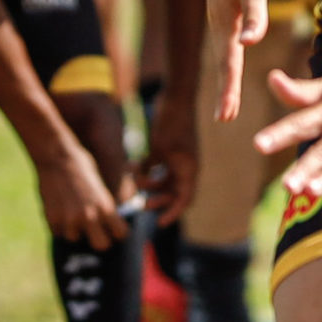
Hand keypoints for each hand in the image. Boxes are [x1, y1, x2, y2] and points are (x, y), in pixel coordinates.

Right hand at [37, 138, 129, 247]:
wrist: (58, 157)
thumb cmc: (83, 167)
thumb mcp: (100, 188)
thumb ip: (104, 208)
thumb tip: (107, 225)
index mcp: (106, 207)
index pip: (121, 234)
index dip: (118, 231)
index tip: (114, 228)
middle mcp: (89, 217)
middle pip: (101, 246)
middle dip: (99, 239)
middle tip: (95, 231)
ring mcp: (69, 219)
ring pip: (75, 238)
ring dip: (74, 230)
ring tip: (72, 215)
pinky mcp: (52, 218)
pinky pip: (58, 232)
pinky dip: (59, 225)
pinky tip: (60, 211)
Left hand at [140, 86, 197, 226]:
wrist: (177, 98)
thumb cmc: (171, 123)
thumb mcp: (158, 148)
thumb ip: (151, 167)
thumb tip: (140, 183)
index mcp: (188, 169)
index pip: (184, 199)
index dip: (173, 213)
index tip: (159, 223)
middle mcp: (186, 167)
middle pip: (174, 193)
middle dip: (158, 199)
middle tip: (142, 204)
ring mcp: (178, 159)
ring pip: (165, 181)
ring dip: (150, 184)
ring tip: (134, 179)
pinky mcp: (170, 150)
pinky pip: (159, 167)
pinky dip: (147, 170)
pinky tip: (133, 167)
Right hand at [201, 0, 273, 122]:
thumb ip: (255, 14)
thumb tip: (248, 44)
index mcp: (227, 21)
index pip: (229, 64)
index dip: (229, 90)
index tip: (225, 117)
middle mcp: (220, 21)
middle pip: (223, 62)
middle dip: (225, 90)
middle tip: (224, 117)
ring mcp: (220, 12)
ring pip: (223, 50)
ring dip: (225, 75)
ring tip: (228, 97)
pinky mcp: (225, 3)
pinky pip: (226, 37)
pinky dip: (228, 54)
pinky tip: (233, 54)